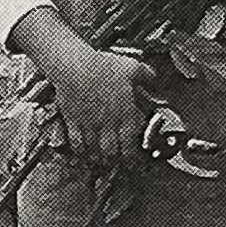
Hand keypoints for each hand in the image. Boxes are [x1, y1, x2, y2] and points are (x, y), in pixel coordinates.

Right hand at [34, 22, 152, 174]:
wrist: (76, 66)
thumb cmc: (103, 66)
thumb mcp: (131, 66)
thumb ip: (145, 74)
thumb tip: (153, 76)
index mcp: (123, 112)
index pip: (129, 142)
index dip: (131, 155)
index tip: (132, 158)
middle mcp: (107, 121)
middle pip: (110, 150)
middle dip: (114, 158)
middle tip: (116, 160)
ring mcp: (88, 123)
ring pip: (93, 149)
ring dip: (97, 156)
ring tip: (100, 159)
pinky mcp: (72, 120)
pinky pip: (76, 141)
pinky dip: (79, 148)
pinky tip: (81, 150)